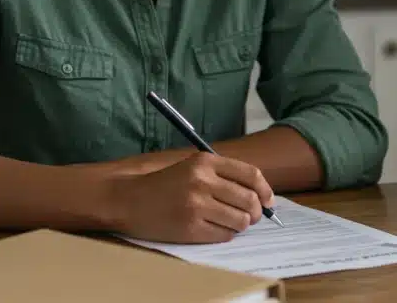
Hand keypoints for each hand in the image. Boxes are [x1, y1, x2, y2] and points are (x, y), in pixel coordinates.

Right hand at [108, 152, 273, 243]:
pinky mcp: (190, 228)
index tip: (269, 201)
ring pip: (241, 220)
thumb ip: (224, 175)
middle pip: (249, 200)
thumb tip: (260, 195)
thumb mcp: (193, 166)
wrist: (128, 199)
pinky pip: (224, 235)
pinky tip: (215, 229)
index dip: (265, 190)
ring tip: (231, 222)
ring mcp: (196, 205)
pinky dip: (226, 234)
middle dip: (256, 212)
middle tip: (252, 216)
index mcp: (205, 162)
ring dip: (241, 224)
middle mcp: (203, 181)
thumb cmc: (164, 184)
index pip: (251, 175)